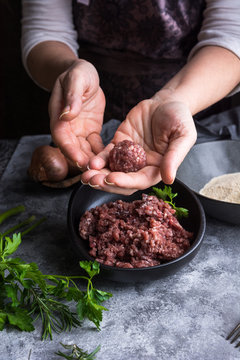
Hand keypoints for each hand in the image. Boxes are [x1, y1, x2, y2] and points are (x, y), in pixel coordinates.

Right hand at [49, 59, 105, 168]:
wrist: (85, 73)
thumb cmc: (78, 72)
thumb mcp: (76, 79)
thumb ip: (72, 96)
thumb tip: (67, 115)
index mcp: (59, 116)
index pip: (61, 137)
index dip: (69, 150)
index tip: (80, 161)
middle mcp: (68, 127)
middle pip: (73, 148)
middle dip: (83, 161)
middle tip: (95, 173)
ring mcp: (79, 130)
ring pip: (84, 150)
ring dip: (93, 161)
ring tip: (105, 171)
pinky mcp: (91, 130)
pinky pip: (96, 145)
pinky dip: (102, 153)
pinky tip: (113, 161)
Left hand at [81, 95, 196, 194]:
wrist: (167, 101)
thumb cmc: (179, 118)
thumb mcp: (183, 135)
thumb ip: (175, 156)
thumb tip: (169, 179)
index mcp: (157, 169)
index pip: (140, 181)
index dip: (125, 182)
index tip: (111, 179)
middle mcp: (141, 167)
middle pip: (122, 181)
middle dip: (106, 183)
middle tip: (92, 181)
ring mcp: (128, 157)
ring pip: (111, 171)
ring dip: (98, 175)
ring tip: (86, 177)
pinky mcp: (119, 145)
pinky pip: (107, 155)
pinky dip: (98, 159)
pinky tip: (90, 162)